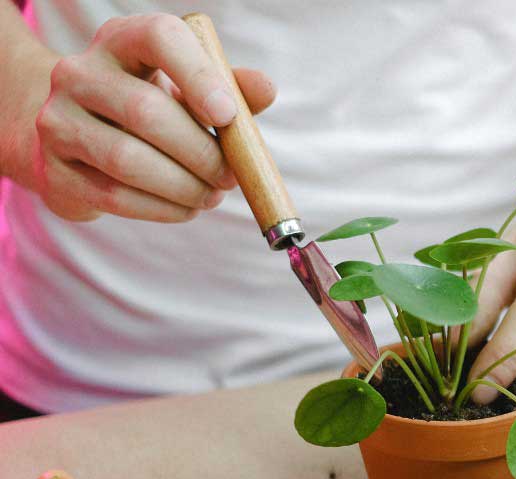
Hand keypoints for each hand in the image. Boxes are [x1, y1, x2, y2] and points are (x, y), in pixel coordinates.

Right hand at [21, 14, 274, 221]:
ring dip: (184, 187)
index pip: (159, 37)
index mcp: (122, 40)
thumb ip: (231, 89)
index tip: (228, 116)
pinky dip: (162, 209)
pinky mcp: (54, 169)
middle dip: (202, 153)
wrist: (80, 141)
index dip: (198, 76)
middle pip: (146, 111)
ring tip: (211, 196)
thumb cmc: (154, 110)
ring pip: (129, 160)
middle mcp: (78, 72)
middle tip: (231, 177)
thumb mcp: (191, 92)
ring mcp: (57, 120)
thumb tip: (266, 89)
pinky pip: (115, 196)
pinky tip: (185, 208)